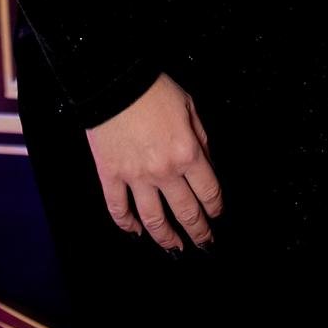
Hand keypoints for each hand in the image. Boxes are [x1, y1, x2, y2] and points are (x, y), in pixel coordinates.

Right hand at [85, 71, 222, 253]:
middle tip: (204, 242)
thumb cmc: (152, 89)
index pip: (209, 192)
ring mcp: (135, 177)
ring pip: (154, 220)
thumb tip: (206, 162)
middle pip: (186, 212)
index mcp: (187, 152)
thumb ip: (200, 137)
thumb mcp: (189, 106)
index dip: (215, 208)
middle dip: (199, 231)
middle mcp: (164, 171)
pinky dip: (127, 224)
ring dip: (167, 238)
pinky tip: (135, 231)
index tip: (216, 214)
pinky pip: (118, 209)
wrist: (113, 80)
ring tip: (175, 248)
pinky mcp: (110, 175)